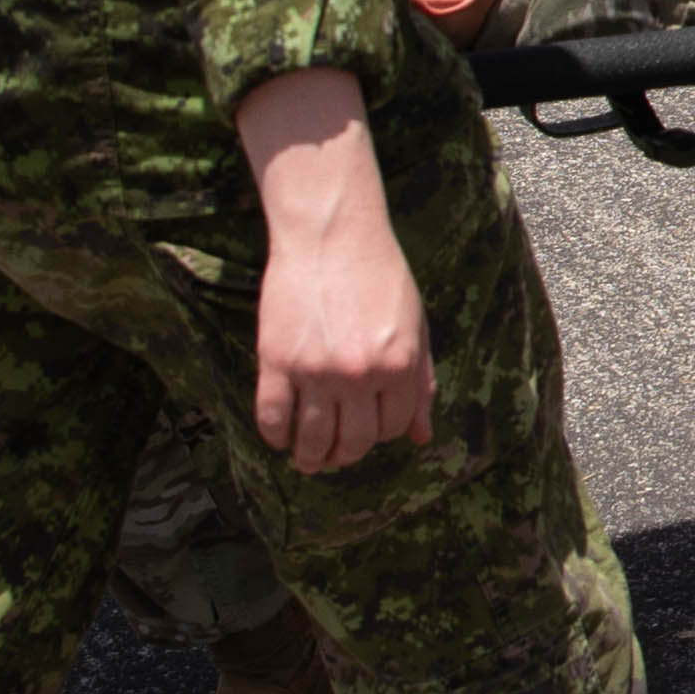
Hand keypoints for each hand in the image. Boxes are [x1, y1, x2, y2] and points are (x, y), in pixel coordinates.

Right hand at [231, 66, 431, 475]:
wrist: (332, 234)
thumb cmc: (379, 275)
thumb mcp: (416, 326)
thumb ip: (420, 383)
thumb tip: (421, 436)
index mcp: (400, 366)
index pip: (392, 428)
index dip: (380, 436)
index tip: (367, 431)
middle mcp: (361, 374)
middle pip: (353, 442)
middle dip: (344, 455)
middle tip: (334, 456)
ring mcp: (316, 370)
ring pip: (312, 439)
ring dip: (310, 457)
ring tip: (307, 458)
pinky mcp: (276, 360)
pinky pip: (273, 417)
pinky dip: (275, 436)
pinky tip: (280, 436)